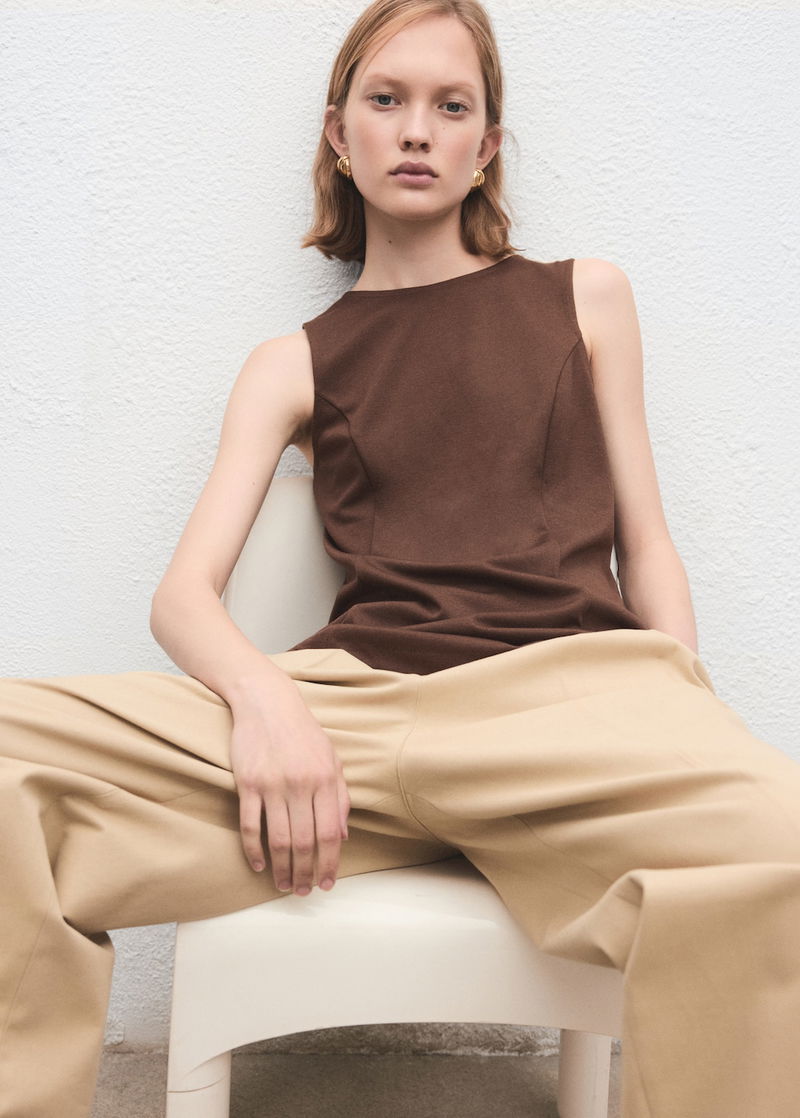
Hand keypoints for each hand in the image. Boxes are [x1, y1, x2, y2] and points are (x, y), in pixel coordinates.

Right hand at [228, 689, 350, 895]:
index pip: (330, 834)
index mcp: (326, 780)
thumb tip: (342, 836)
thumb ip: (340, 797)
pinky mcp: (248, 783)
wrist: (268, 703)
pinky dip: (254, 850)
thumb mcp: (332, 759)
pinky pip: (250, 825)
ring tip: (284, 885)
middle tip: (303, 892)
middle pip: (305, 842)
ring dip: (282, 868)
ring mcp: (273, 785)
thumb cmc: (303, 733)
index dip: (329, 864)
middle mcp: (302, 785)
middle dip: (306, 873)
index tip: (326, 883)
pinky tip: (259, 865)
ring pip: (279, 839)